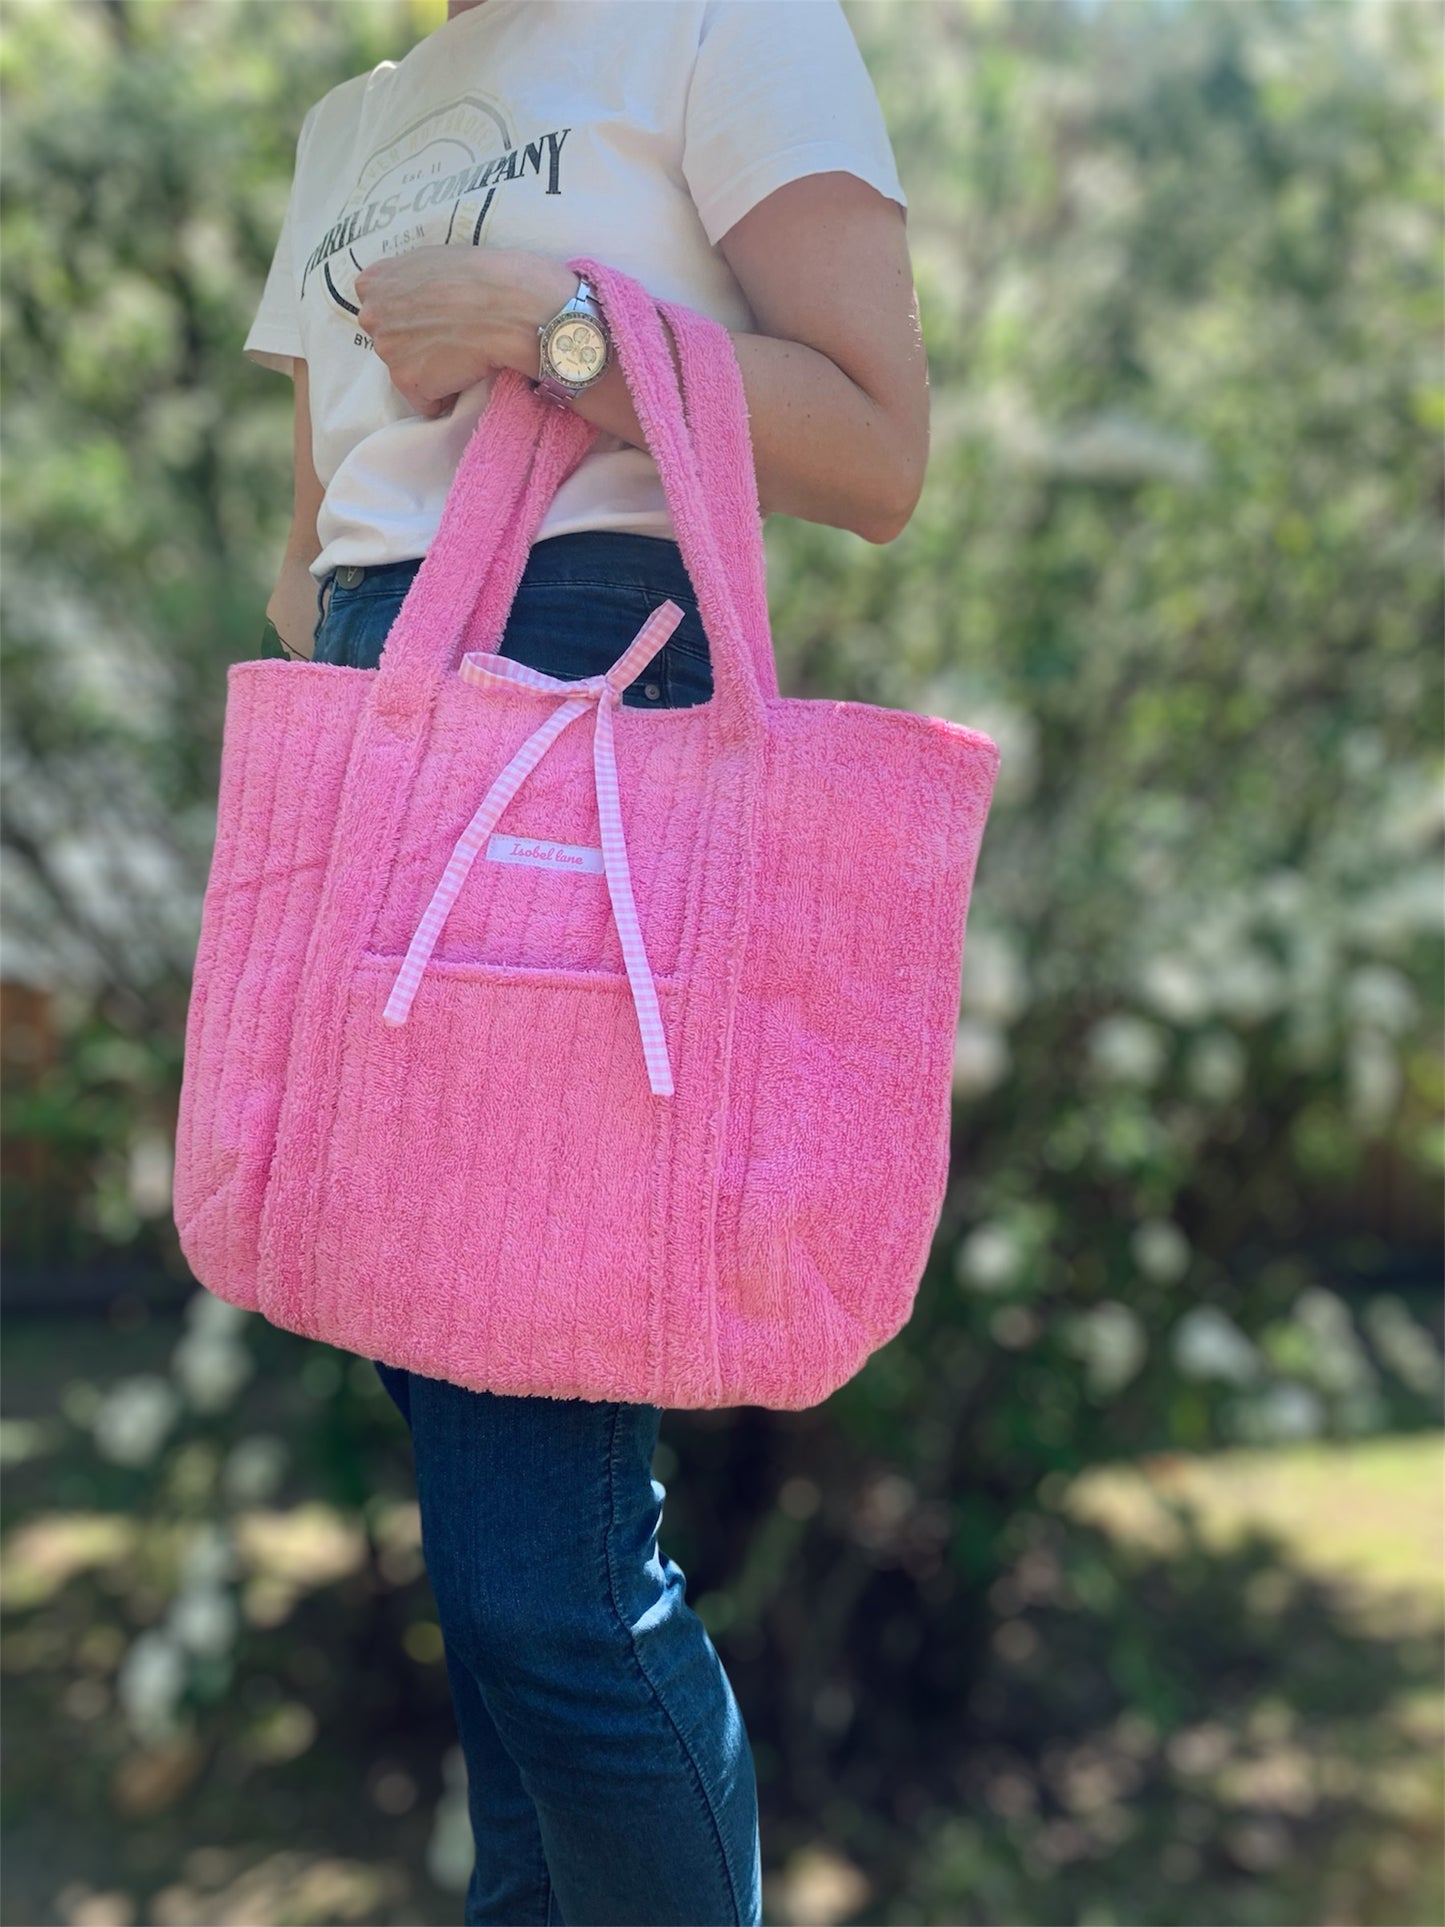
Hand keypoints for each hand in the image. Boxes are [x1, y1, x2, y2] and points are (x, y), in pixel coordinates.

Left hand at [354, 246, 578, 417]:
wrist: (512, 307)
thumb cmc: (486, 278)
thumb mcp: (436, 260)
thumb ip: (412, 280)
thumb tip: (418, 299)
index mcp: (374, 282)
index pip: (382, 311)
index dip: (413, 319)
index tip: (437, 318)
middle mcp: (372, 315)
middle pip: (391, 343)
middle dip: (418, 346)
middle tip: (453, 338)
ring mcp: (387, 350)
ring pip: (409, 372)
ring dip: (434, 371)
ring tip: (464, 355)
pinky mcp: (408, 382)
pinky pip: (427, 401)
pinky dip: (447, 395)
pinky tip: (467, 374)